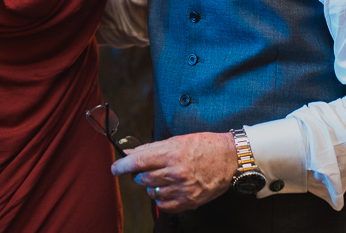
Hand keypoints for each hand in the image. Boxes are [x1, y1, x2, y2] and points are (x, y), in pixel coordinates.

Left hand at [110, 132, 234, 212]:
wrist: (229, 157)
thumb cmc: (204, 145)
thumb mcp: (176, 140)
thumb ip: (151, 148)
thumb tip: (130, 153)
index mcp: (171, 153)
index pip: (139, 161)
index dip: (123, 166)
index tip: (115, 168)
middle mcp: (175, 172)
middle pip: (143, 178)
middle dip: (139, 175)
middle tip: (145, 171)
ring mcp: (183, 188)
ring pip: (152, 192)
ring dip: (151, 186)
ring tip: (161, 178)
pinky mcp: (190, 201)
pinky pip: (165, 205)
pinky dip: (161, 198)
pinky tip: (167, 190)